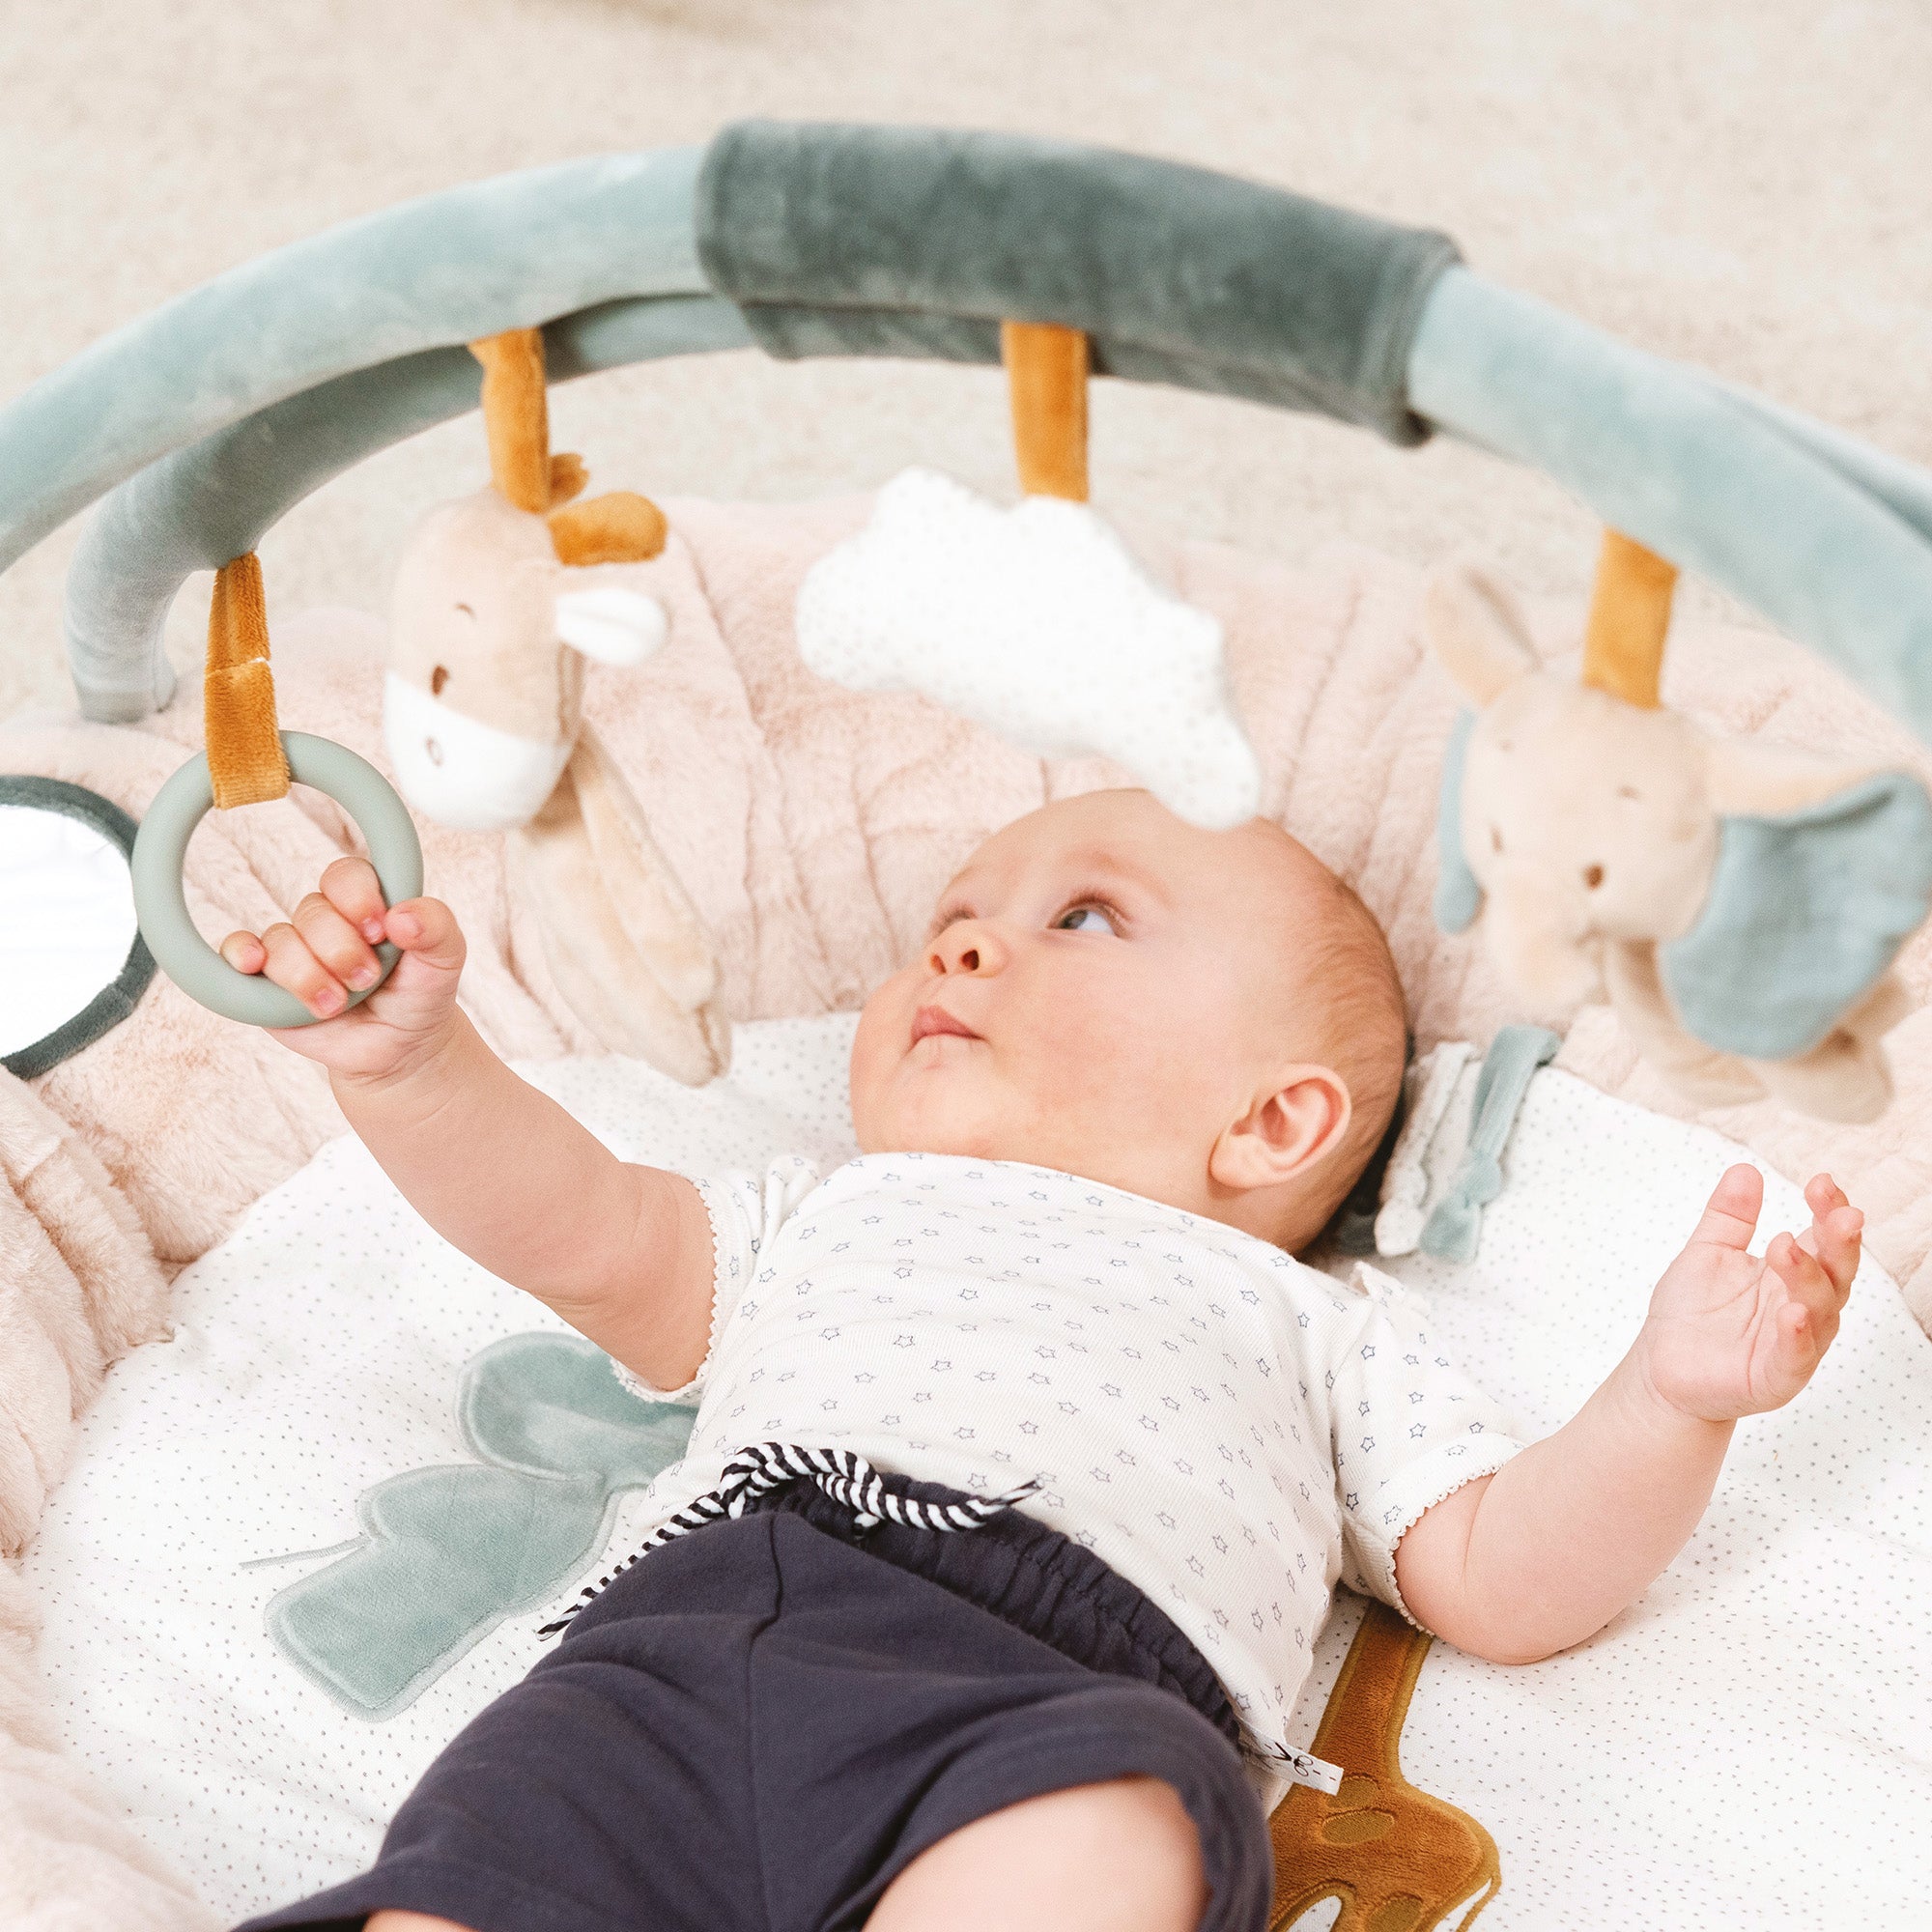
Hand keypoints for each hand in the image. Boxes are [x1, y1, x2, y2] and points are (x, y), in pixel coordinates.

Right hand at [219, 856, 465, 1082]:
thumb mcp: (445, 960)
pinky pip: (236, 950)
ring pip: (280, 941)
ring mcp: (293, 948)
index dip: (357, 898)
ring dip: (310, 975)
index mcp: (365, 902)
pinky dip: (241, 954)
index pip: (346, 875)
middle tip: (367, 980)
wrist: (399, 1048)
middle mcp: (325, 920)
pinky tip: (254, 965)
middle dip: (342, 951)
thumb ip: (437, 927)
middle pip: (313, 911)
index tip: (380, 931)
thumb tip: (403, 917)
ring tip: (338, 1004)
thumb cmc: (419, 994)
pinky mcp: (266, 979)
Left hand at [1636, 1164, 1860, 1423]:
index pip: (1822, 1238)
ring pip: (1821, 1311)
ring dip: (1808, 1279)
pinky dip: (1798, 1336)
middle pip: (1836, 1272)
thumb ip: (1729, 1216)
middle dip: (1839, 1241)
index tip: (1821, 1182)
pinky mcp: (1776, 1378)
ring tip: (1786, 1247)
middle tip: (1839, 1213)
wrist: (1661, 1367)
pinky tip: (1792, 1313)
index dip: (1828, 1211)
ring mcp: (1794, 1344)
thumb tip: (1745, 1169)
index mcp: (1791, 1273)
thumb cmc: (1690, 1311)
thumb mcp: (1708, 1252)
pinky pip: (1796, 1357)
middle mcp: (1802, 1306)